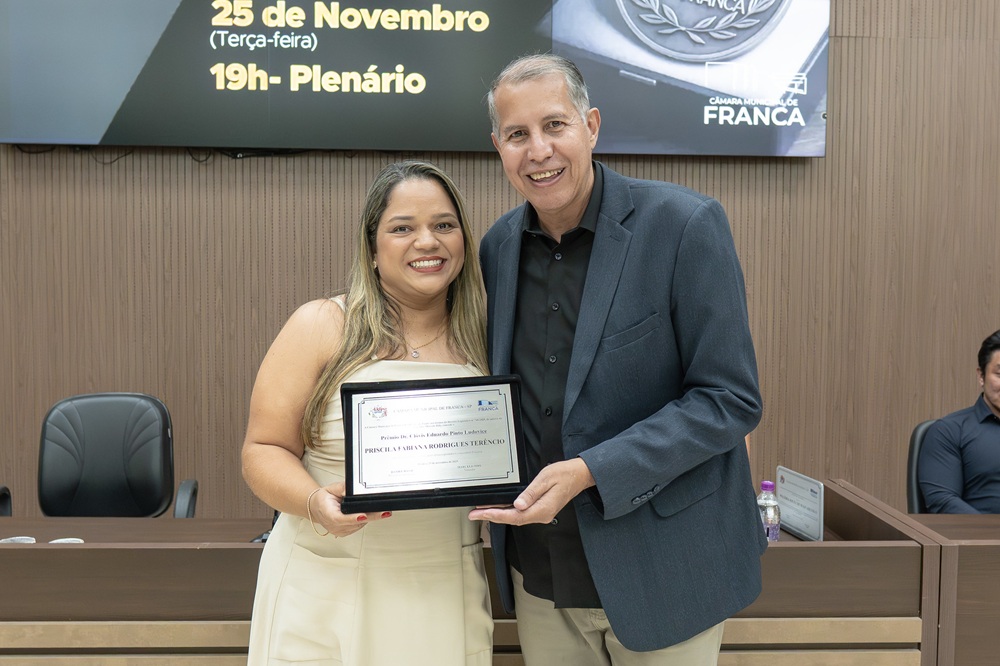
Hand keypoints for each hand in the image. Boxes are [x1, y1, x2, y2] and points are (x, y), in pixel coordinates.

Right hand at [311, 482, 391, 536]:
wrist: (316, 507)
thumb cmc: (324, 498)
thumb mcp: (331, 488)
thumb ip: (341, 488)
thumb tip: (351, 489)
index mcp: (327, 513)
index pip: (340, 519)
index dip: (353, 518)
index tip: (364, 516)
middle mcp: (332, 525)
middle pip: (353, 523)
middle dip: (371, 517)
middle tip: (385, 513)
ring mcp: (338, 531)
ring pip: (358, 526)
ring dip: (369, 518)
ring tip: (380, 510)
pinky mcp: (343, 533)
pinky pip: (357, 527)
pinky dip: (363, 521)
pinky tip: (367, 513)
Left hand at [468, 458, 594, 525]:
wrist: (579, 475)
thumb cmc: (564, 474)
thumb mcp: (546, 479)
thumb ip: (531, 493)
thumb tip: (517, 505)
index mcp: (542, 509)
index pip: (514, 516)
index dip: (495, 515)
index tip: (481, 513)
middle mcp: (541, 515)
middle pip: (512, 520)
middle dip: (492, 517)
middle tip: (474, 514)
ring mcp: (542, 513)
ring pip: (516, 518)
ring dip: (498, 515)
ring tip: (482, 511)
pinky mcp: (541, 509)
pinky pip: (521, 514)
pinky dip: (507, 512)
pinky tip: (499, 508)